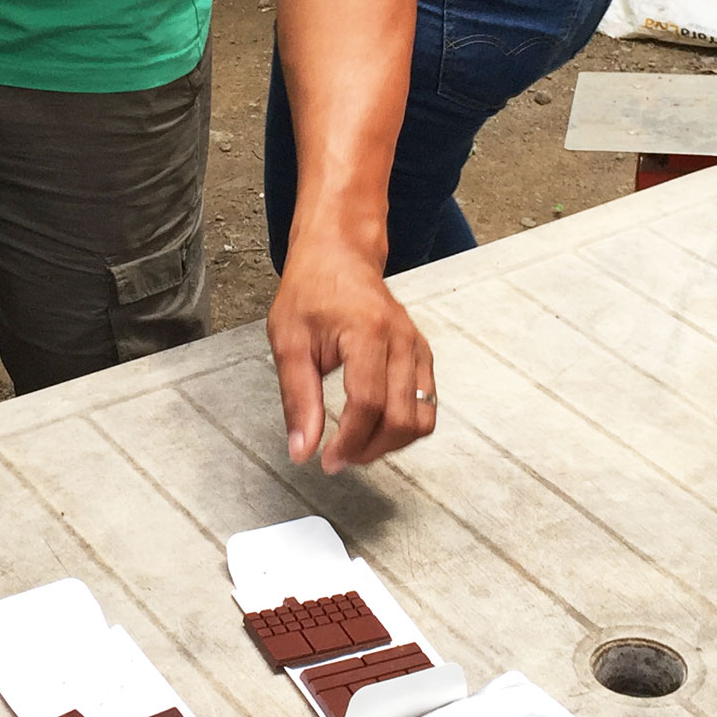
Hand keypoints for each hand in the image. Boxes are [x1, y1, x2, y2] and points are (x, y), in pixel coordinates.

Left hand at [267, 242, 436, 474]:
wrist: (338, 255)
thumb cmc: (310, 291)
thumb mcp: (288, 341)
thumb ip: (298, 399)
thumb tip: (303, 450)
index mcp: (368, 333)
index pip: (369, 405)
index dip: (349, 443)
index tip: (327, 461)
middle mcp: (401, 340)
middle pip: (401, 418)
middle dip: (370, 449)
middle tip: (339, 458)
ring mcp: (416, 346)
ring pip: (422, 417)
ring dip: (391, 443)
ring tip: (357, 445)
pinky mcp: (422, 353)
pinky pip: (428, 403)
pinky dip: (405, 425)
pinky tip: (375, 426)